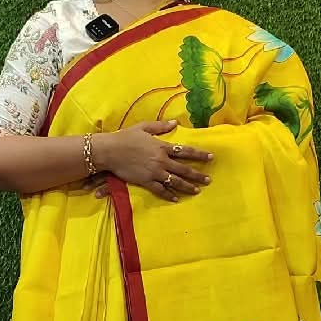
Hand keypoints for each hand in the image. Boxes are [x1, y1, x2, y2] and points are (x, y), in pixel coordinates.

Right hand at [92, 121, 212, 201]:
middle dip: (197, 175)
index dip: (199, 154)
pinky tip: (176, 198)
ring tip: (197, 190)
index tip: (211, 158)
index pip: (185, 151)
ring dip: (187, 186)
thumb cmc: (125, 137)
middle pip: (183, 169)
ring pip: (175, 181)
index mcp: (162, 146)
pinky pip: (160, 190)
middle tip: (208, 180)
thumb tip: (175, 123)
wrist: (109, 151)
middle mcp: (161, 160)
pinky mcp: (146, 181)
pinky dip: (169, 194)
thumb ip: (161, 126)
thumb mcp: (144, 127)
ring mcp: (154, 172)